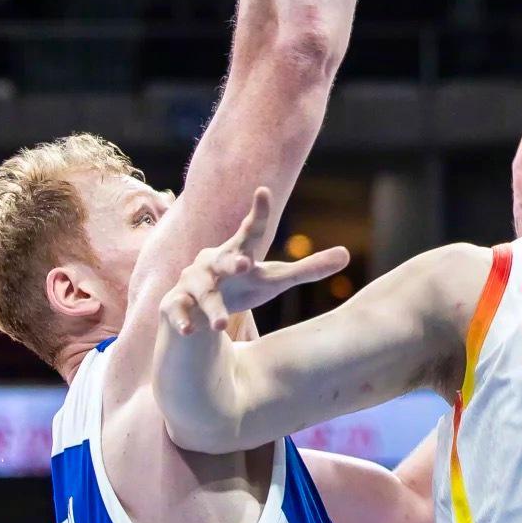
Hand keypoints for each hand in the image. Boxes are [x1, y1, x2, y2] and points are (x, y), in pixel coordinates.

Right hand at [160, 186, 350, 335]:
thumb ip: (307, 269)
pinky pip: (176, 310)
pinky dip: (181, 320)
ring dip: (212, 306)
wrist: (199, 305)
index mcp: (238, 252)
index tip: (263, 191)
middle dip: (231, 262)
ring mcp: (192, 283)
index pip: (251, 231)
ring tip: (221, 324)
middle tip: (245, 264)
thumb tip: (346, 255)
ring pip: (202, 292)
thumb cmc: (243, 287)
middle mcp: (212, 263)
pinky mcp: (175, 304)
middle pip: (223, 261)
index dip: (258, 212)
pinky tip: (190, 331)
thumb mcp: (275, 280)